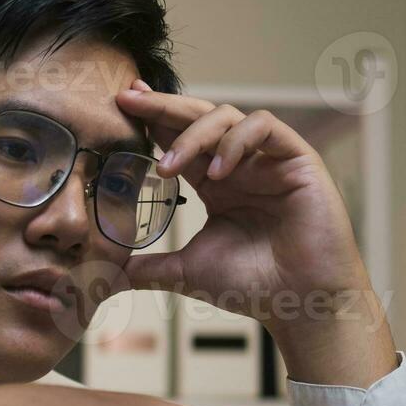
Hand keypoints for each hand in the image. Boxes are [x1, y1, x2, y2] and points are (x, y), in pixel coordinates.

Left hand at [116, 83, 396, 386]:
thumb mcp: (186, 272)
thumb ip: (147, 268)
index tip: (119, 106)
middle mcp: (240, 165)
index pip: (179, 138)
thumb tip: (105, 275)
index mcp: (215, 183)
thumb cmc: (253, 287)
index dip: (152, 119)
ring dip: (192, 135)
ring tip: (168, 168)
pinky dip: (235, 142)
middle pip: (197, 117)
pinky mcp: (296, 159)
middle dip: (161, 107)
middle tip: (128, 101)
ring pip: (227, 116)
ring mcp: (268, 159)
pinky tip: (217, 172)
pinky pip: (263, 127)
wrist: (300, 304)